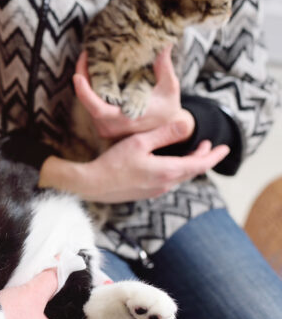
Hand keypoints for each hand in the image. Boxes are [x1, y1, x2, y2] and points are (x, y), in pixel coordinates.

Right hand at [40, 119, 229, 202]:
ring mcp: (155, 191)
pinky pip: (168, 181)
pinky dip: (176, 170)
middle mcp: (165, 184)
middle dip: (203, 158)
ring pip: (180, 176)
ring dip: (189, 164)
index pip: (200, 164)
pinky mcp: (145, 193)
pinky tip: (168, 165)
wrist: (92, 185)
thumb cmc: (113, 162)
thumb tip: (187, 125)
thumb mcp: (139, 142)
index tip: (225, 147)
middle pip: (192, 171)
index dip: (214, 155)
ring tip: (192, 153)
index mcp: (168, 171)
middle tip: (209, 147)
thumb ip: (164, 134)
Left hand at [74, 46, 192, 138]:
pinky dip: (89, 89)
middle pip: (86, 102)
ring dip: (85, 81)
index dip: (84, 93)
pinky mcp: (101, 125)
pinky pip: (89, 105)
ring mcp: (104, 127)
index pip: (97, 109)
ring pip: (86, 103)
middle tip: (85, 55)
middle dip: (82, 76)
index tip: (77, 76)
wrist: (165, 130)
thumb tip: (165, 43)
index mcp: (125, 118)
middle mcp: (111, 125)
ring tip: (89, 59)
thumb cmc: (168, 107)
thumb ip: (164, 67)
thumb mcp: (170, 88)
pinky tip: (93, 72)